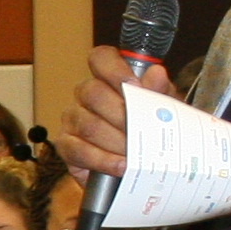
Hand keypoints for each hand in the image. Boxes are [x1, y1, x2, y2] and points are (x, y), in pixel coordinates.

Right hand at [60, 43, 179, 185]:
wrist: (143, 171)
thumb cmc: (151, 134)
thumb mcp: (164, 113)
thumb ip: (160, 93)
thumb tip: (156, 74)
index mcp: (109, 79)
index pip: (101, 58)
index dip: (114, 68)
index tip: (134, 86)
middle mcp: (86, 95)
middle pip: (93, 93)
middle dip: (121, 114)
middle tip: (141, 131)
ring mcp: (73, 120)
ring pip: (88, 124)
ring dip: (115, 141)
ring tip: (136, 153)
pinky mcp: (66, 146)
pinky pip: (78, 150)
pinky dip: (104, 160)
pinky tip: (122, 166)